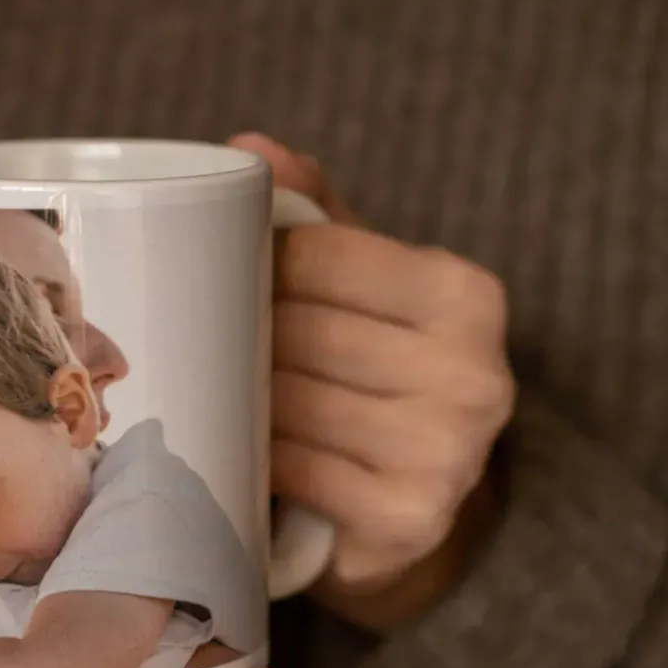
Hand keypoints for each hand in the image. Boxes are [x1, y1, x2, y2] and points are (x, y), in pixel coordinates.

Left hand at [230, 133, 514, 627]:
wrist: (418, 511)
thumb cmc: (376, 376)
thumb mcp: (363, 288)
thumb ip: (317, 218)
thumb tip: (250, 148)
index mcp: (467, 295)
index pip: (318, 254)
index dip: (251, 263)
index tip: (215, 275)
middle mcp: (474, 375)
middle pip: (299, 332)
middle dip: (235, 337)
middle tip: (193, 342)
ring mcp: (447, 454)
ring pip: (289, 403)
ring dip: (234, 401)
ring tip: (209, 394)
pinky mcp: (408, 520)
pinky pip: (295, 470)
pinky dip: (256, 460)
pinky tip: (242, 452)